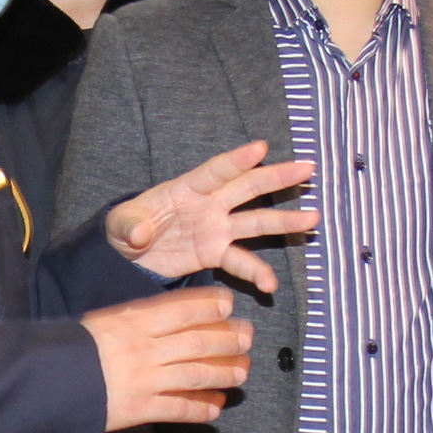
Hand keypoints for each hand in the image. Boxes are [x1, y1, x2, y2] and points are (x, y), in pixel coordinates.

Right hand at [82, 285, 254, 430]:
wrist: (47, 383)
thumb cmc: (73, 348)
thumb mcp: (105, 320)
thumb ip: (138, 317)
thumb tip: (176, 314)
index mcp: (133, 321)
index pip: (182, 309)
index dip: (210, 306)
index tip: (229, 305)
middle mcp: (143, 349)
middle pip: (197, 342)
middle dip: (228, 341)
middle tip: (247, 339)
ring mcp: (144, 381)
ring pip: (195, 375)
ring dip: (223, 374)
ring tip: (241, 373)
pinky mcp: (139, 410)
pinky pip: (178, 409)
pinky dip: (200, 409)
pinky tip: (215, 408)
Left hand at [104, 140, 318, 295]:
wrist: (129, 255)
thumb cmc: (126, 228)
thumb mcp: (120, 224)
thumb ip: (130, 225)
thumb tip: (140, 234)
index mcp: (187, 188)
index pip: (216, 171)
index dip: (238, 160)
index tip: (262, 148)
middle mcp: (209, 204)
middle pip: (248, 188)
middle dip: (277, 178)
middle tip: (307, 169)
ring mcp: (217, 228)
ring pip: (256, 222)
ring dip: (284, 221)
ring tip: (312, 219)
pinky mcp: (217, 253)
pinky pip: (241, 262)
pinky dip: (256, 272)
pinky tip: (270, 284)